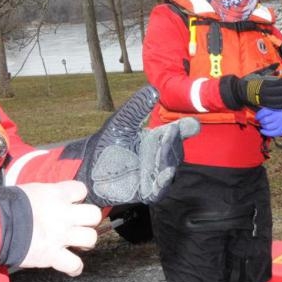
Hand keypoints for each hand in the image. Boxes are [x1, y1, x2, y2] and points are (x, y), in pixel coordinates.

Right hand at [18, 180, 100, 276]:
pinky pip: (75, 265)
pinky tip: (70, 266)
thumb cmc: (5, 206)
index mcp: (56, 195)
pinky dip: (74, 268)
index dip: (78, 197)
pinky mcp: (52, 255)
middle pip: (94, 215)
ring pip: (90, 238)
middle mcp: (63, 214)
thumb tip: (48, 198)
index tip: (73, 202)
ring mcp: (60, 236)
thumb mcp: (29, 191)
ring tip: (76, 244)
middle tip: (79, 225)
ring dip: (84, 243)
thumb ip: (45, 195)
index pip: (81, 190)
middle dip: (88, 221)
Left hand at [79, 86, 199, 205]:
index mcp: (158, 138)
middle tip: (168, 133)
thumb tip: (153, 90)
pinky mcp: (146, 191)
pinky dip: (159, 184)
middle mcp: (160, 156)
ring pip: (169, 170)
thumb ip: (137, 107)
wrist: (89, 165)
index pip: (178, 132)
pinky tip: (157, 177)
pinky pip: (157, 190)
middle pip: (175, 151)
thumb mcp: (122, 121)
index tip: (192, 124)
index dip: (187, 128)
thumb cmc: (108, 140)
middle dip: (173, 143)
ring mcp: (154, 175)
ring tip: (161, 151)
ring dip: (167, 162)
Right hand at [241, 64, 281, 108]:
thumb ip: (269, 69)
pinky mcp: (263, 105)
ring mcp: (264, 99)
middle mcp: (264, 91)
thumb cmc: (250, 81)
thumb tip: (278, 65)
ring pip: (278, 100)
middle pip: (280, 91)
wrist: (239, 91)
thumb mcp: (258, 73)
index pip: (278, 82)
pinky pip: (274, 106)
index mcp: (264, 82)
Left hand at [255, 107, 281, 137]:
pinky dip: (265, 132)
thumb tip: (256, 117)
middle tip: (260, 121)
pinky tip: (263, 131)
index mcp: (277, 109)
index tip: (257, 117)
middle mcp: (280, 116)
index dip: (258, 115)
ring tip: (263, 125)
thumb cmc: (277, 113)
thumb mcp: (273, 108)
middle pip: (265, 120)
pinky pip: (271, 133)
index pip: (265, 112)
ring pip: (267, 127)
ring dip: (263, 127)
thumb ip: (265, 111)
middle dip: (261, 121)